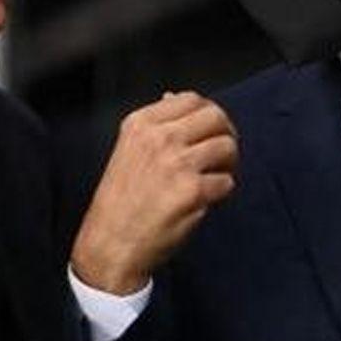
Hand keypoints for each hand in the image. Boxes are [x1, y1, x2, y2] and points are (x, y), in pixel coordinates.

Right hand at [71, 92, 237, 294]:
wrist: (110, 243)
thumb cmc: (121, 201)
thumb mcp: (128, 150)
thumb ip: (156, 125)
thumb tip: (174, 97)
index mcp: (141, 124)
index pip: (191, 99)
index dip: (208, 115)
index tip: (211, 131)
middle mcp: (159, 138)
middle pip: (215, 117)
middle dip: (226, 134)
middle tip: (223, 154)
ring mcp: (177, 163)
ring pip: (227, 146)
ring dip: (229, 164)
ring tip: (215, 177)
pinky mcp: (192, 191)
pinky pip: (227, 181)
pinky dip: (222, 192)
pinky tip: (206, 199)